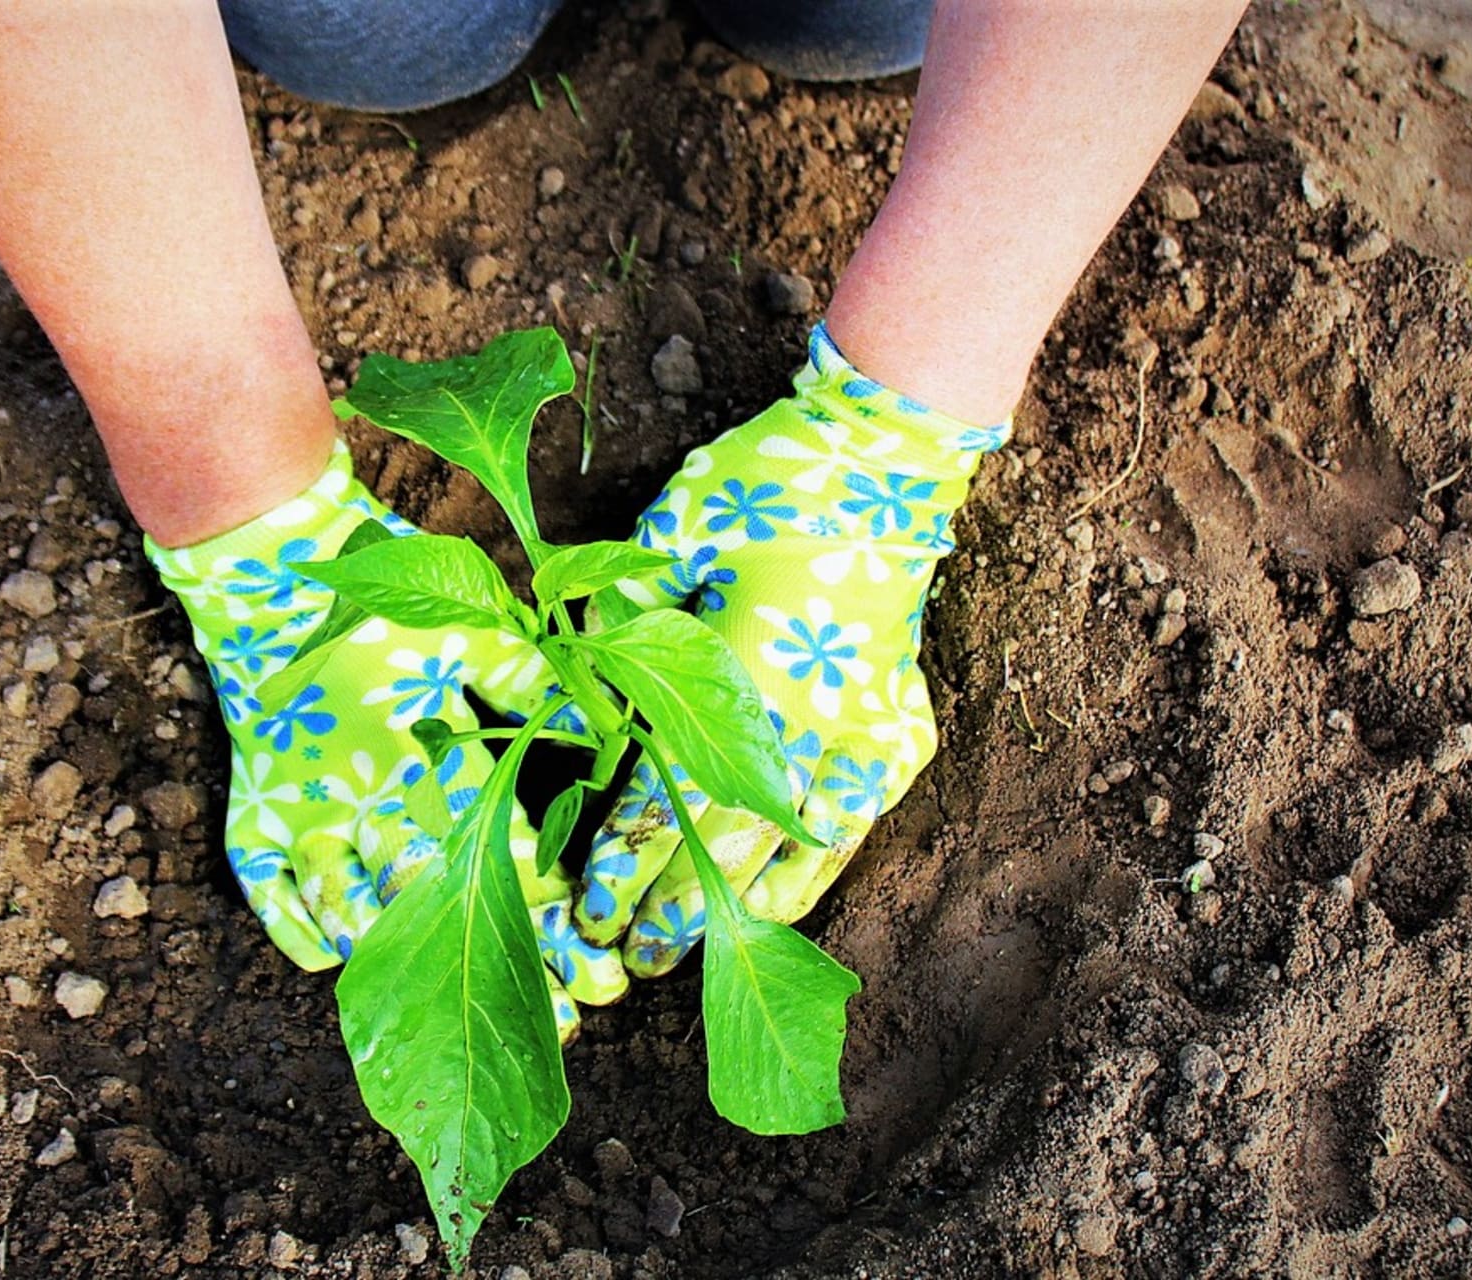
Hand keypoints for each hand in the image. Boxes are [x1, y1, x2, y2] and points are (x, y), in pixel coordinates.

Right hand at [147, 443, 624, 1038]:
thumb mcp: (470, 633)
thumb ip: (533, 683)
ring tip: (459, 1013)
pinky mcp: (255, 812)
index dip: (550, 911)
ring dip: (410, 964)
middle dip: (508, 965)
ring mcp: (304, 812)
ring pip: (356, 909)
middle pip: (441, 901)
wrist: (269, 573)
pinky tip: (337, 960)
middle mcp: (363, 794)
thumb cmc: (382, 604)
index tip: (597, 961)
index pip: (497, 851)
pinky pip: (271, 890)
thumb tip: (608, 731)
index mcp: (422, 754)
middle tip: (569, 1024)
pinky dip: (301, 928)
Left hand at [576, 323, 1007, 974]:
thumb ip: (625, 615)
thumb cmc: (765, 488)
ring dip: (734, 910)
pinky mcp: (898, 734)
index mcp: (742, 672)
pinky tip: (772, 912)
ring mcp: (864, 734)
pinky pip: (852, 828)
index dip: (627, 858)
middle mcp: (807, 720)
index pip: (671, 795)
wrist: (883, 462)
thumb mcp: (674, 535)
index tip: (588, 902)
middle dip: (668, 906)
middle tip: (619, 952)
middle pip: (725, 843)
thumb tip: (573, 681)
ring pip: (790, 851)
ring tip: (684, 955)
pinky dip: (810, 875)